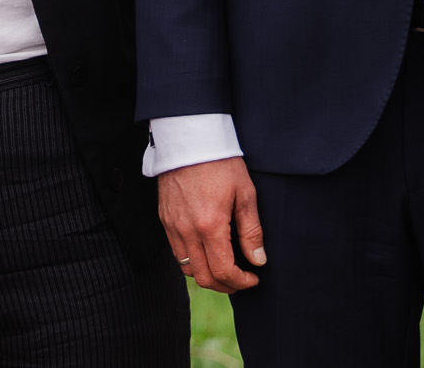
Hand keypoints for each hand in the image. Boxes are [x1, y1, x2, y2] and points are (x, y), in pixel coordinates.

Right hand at [158, 156, 266, 292]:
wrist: (189, 139)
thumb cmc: (220, 163)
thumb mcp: (245, 193)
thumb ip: (251, 231)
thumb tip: (258, 260)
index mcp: (210, 225)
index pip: (223, 271)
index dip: (241, 282)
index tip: (253, 278)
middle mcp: (187, 230)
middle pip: (204, 277)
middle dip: (226, 285)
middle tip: (241, 279)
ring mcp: (172, 226)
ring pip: (188, 268)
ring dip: (208, 275)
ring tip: (225, 267)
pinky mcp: (164, 219)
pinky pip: (177, 252)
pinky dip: (193, 261)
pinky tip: (207, 251)